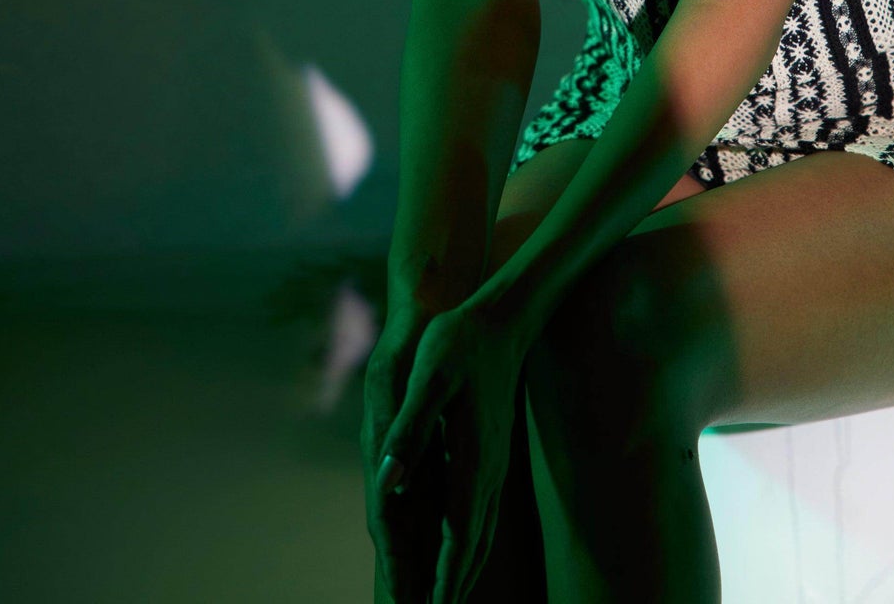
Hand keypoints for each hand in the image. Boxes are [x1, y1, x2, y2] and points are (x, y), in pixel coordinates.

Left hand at [371, 295, 528, 603]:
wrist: (503, 318)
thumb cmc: (460, 341)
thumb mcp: (429, 376)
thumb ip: (409, 429)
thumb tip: (389, 478)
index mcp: (471, 460)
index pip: (456, 536)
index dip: (442, 578)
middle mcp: (487, 472)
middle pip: (470, 547)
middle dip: (450, 587)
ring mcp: (494, 466)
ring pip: (479, 534)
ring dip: (460, 570)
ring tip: (444, 599)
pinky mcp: (493, 455)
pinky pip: (483, 516)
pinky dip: (470, 546)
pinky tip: (461, 550)